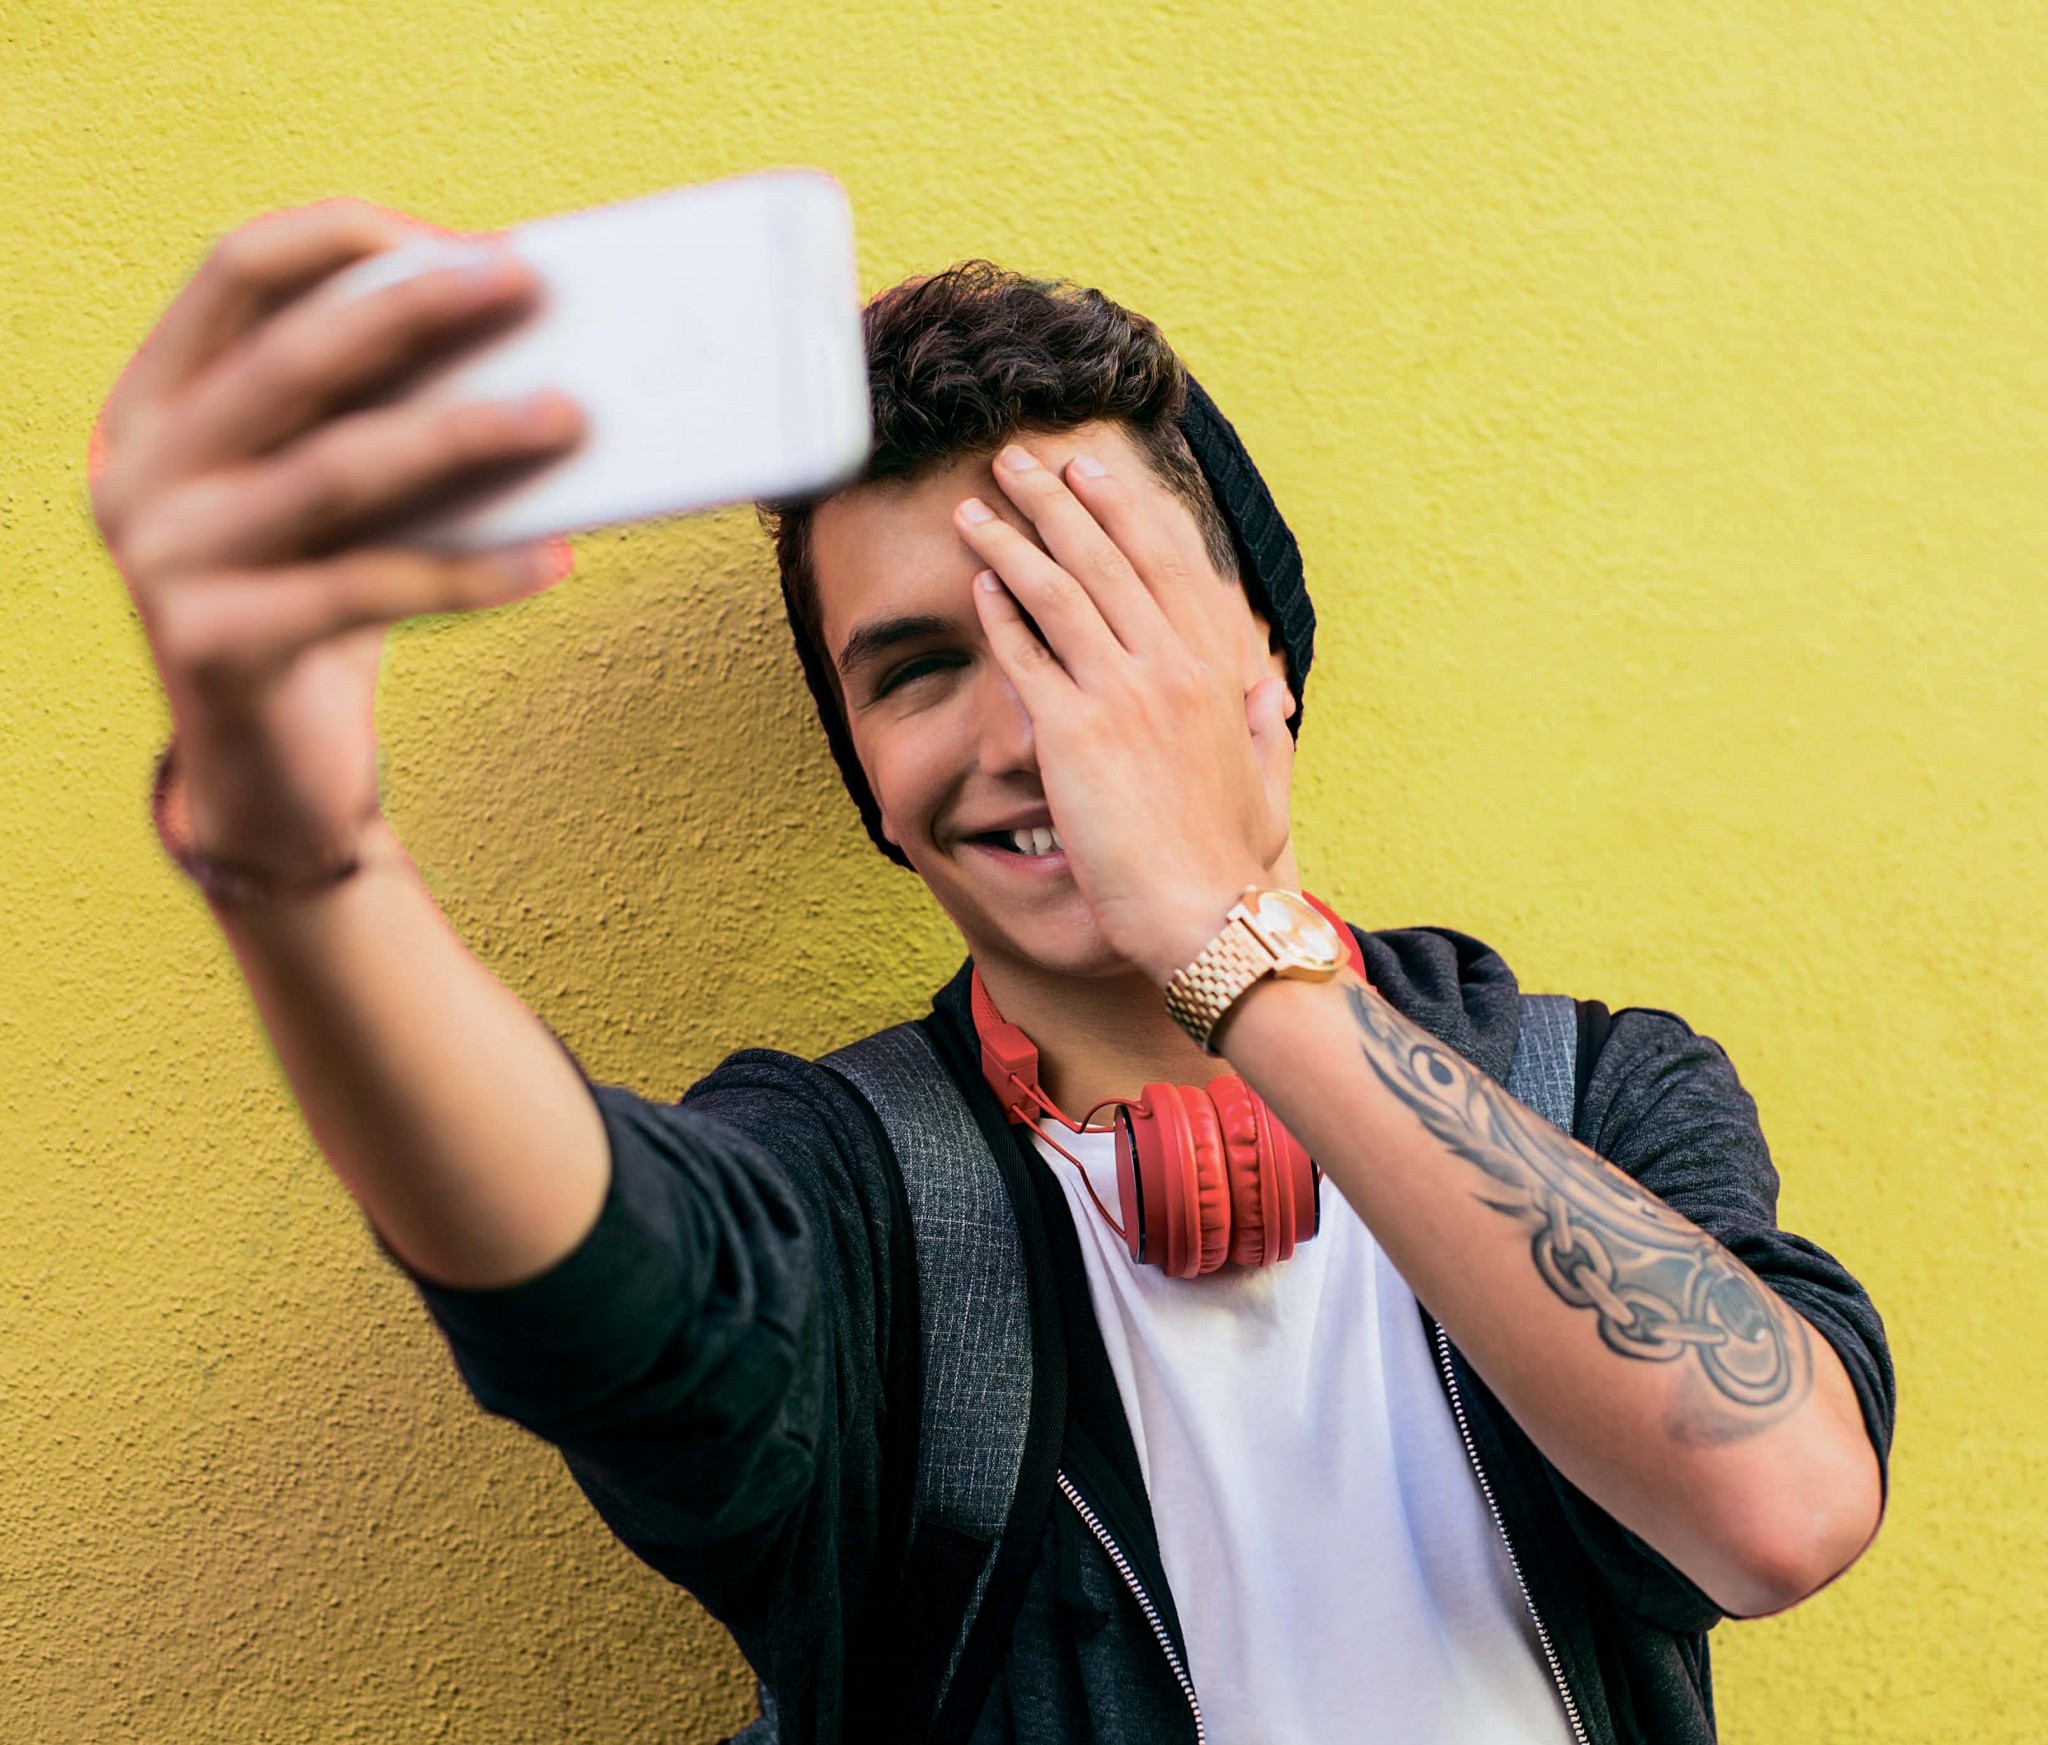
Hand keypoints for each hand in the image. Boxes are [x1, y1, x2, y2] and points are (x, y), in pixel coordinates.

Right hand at [90, 198, 585, 876]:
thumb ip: (382, 416)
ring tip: (570, 415)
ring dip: (468, 434)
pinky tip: (559, 558)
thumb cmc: (319, 605)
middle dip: (418, 309)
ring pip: (339, 471)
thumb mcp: (334, 498)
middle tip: (528, 285)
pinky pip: (374, 589)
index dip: (354, 240)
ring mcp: (165, 559)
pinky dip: (479, 573)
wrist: (271, 774)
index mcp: (155, 400)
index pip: (240, 269)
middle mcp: (138, 468)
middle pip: (292, 357)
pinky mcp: (219, 645)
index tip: (469, 243)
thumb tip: (530, 344)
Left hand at [954, 441, 1296, 983]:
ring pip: (1059, 590)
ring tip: (975, 505)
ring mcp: (1122, 695)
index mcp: (1217, 670)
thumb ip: (1261, 726)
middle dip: (1057, 499)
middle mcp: (1172, 667)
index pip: (1168, 563)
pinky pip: (1025, 654)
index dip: (1126, 509)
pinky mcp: (1072, 735)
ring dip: (1012, 538)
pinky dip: (999, 612)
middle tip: (1019, 459)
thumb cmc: (1232, 860)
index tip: (1094, 472)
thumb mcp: (1267, 780)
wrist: (1206, 915)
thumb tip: (1268, 693)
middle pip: (1106, 557)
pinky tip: (976, 583)